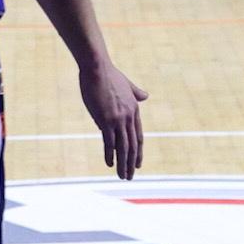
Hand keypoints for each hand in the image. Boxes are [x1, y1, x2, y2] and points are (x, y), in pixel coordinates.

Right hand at [79, 56, 146, 179]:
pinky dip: (110, 155)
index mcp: (134, 109)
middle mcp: (128, 117)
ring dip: (123, 164)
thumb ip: (136, 92)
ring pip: (123, 147)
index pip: (138, 136)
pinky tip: (109, 164)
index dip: (138, 151)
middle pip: (133, 145)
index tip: (137, 164)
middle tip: (130, 176)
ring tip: (122, 176)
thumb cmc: (108, 74)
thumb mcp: (126, 84)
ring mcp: (118, 119)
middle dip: (131, 163)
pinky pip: (109, 142)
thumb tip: (145, 96)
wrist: (97, 67)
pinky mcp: (106, 120)